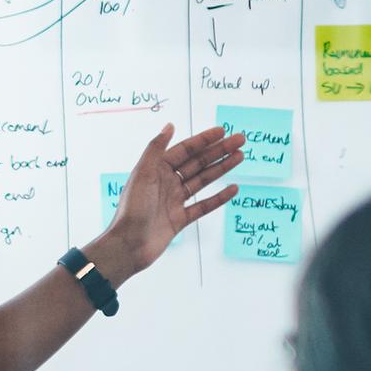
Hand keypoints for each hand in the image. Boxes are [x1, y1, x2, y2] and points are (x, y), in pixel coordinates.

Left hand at [90, 124, 245, 279]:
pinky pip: (204, 205)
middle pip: (197, 163)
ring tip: (240, 157)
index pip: (185, 150)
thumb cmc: (132, 209)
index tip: (223, 131)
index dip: (204, 140)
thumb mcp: (143, 174)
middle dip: (219, 151)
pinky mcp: (180, 219)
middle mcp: (166, 183)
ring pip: (203, 181)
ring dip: (222, 168)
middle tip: (240, 140)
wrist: (129, 245)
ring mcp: (174, 201)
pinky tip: (233, 188)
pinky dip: (219, 197)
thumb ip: (156, 149)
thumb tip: (170, 125)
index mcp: (156, 170)